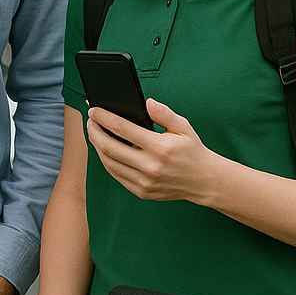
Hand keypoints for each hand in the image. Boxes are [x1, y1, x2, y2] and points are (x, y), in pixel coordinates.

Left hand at [85, 98, 223, 204]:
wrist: (205, 181)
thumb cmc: (192, 150)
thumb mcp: (183, 126)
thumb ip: (164, 113)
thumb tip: (147, 102)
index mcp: (160, 148)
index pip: (123, 129)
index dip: (105, 118)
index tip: (94, 110)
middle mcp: (150, 167)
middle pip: (110, 147)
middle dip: (95, 131)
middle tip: (90, 121)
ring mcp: (145, 182)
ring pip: (110, 163)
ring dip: (97, 147)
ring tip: (94, 133)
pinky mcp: (142, 192)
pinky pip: (117, 175)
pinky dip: (106, 161)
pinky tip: (104, 150)